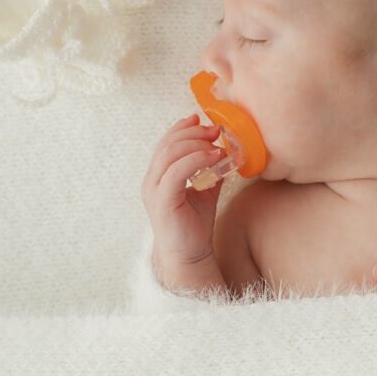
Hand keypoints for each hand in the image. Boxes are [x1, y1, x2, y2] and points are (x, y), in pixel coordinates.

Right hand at [141, 113, 225, 266]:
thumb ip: (209, 170)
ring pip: (170, 154)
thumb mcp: (205, 190)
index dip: (183, 127)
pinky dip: (196, 160)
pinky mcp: (163, 201)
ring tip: (217, 145)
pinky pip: (176, 172)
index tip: (203, 119)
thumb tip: (225, 150)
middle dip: (193, 132)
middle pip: (168, 143)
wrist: (189, 256)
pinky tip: (214, 158)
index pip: (166, 142)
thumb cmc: (194, 225)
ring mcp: (154, 190)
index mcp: (158, 175)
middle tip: (215, 131)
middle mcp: (151, 180)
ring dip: (196, 144)